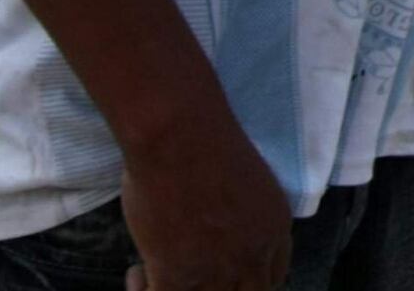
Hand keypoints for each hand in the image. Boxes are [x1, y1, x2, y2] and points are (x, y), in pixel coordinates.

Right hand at [118, 100, 290, 290]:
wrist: (180, 138)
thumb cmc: (207, 144)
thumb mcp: (249, 184)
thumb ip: (243, 217)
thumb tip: (220, 229)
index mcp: (275, 227)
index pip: (273, 276)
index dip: (244, 278)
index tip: (219, 270)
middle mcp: (254, 254)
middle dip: (215, 288)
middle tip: (187, 277)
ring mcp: (218, 269)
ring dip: (180, 290)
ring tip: (156, 275)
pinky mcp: (178, 275)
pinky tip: (137, 273)